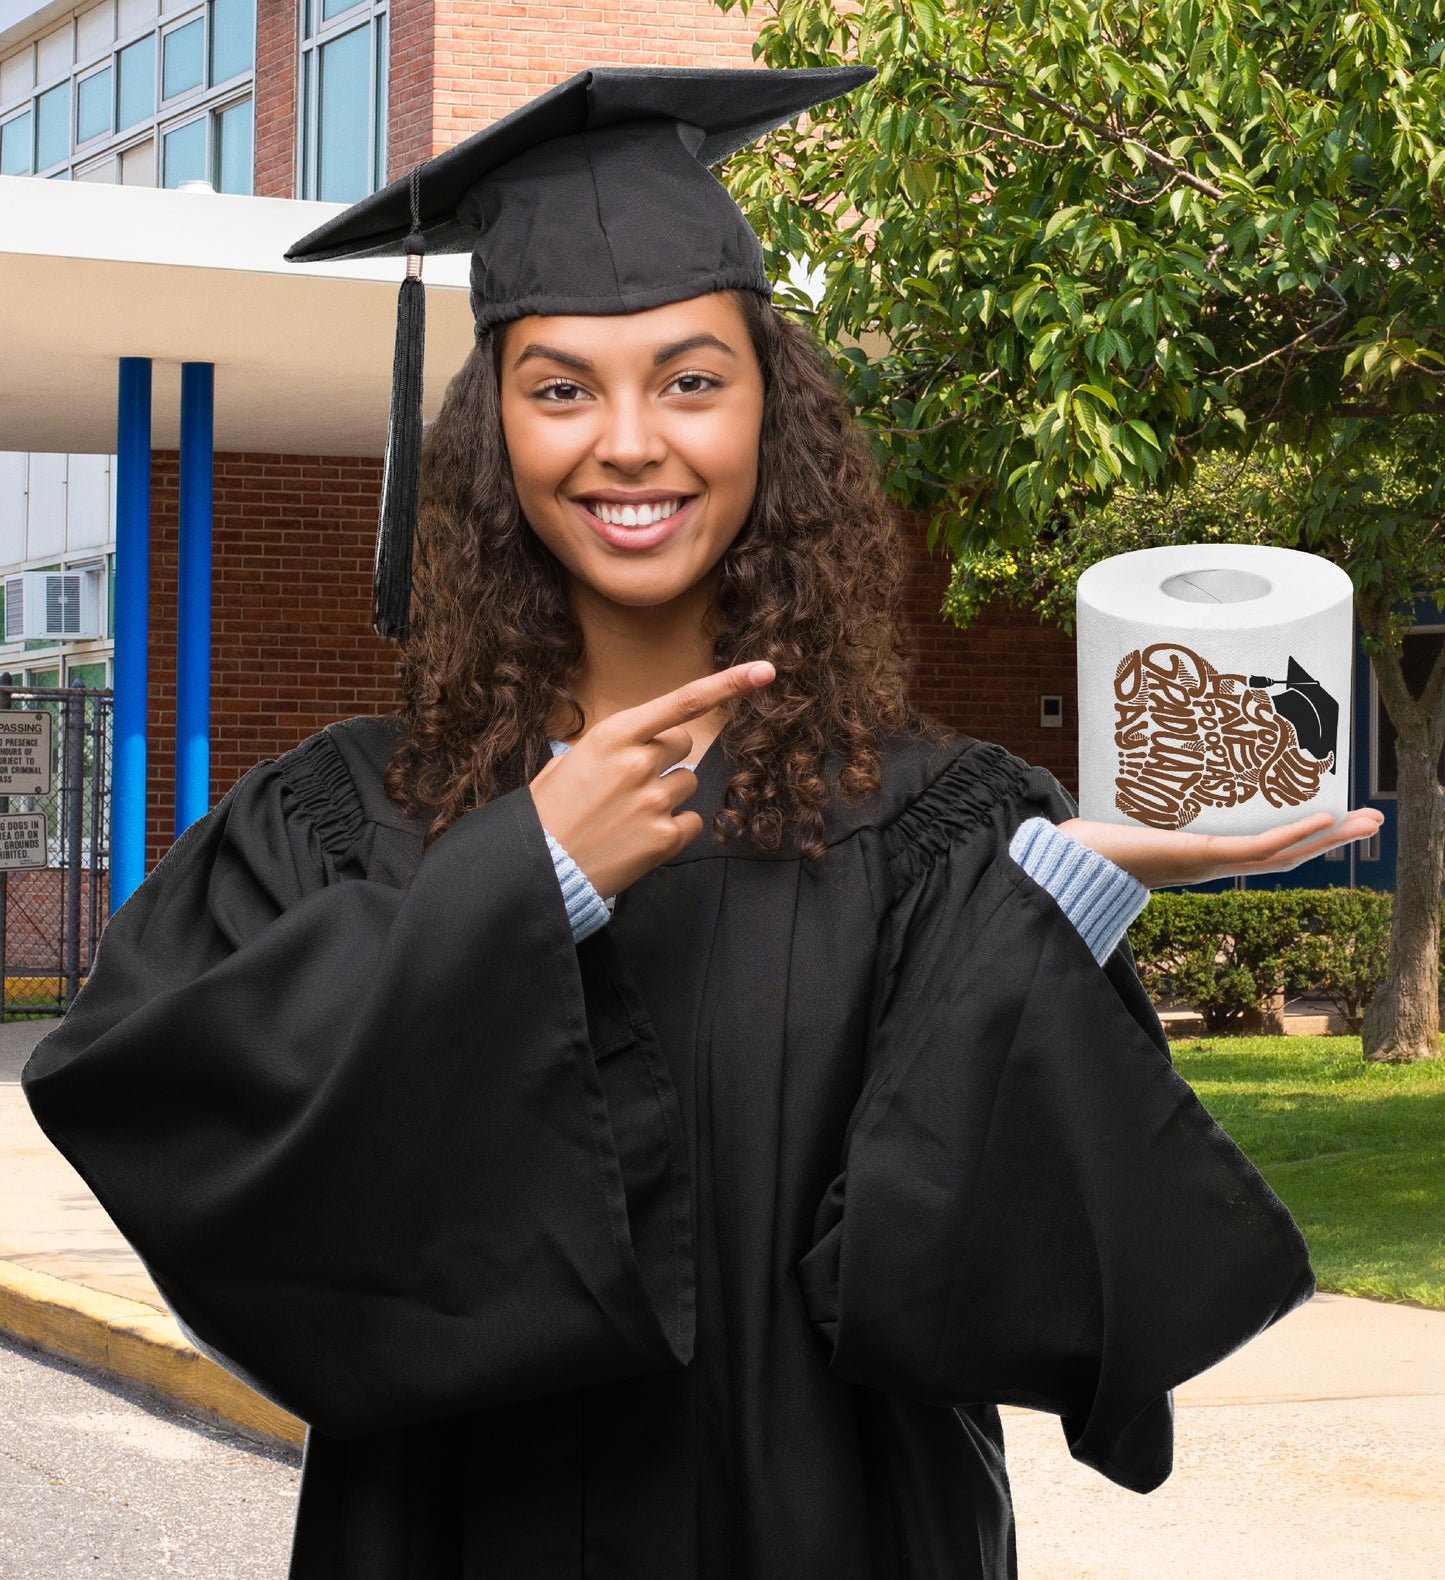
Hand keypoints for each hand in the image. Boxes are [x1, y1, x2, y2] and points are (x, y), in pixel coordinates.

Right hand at [528, 661, 775, 899]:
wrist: (539, 867)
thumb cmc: (550, 813)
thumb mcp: (570, 761)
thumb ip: (613, 746)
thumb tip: (643, 745)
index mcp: (613, 736)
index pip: (683, 702)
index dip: (729, 684)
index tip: (764, 670)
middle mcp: (638, 762)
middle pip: (685, 744)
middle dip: (667, 758)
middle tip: (632, 783)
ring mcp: (654, 801)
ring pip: (688, 783)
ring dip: (668, 796)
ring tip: (628, 816)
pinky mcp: (665, 838)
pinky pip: (691, 822)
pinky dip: (673, 830)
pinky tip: (640, 839)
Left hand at [1055, 806, 1385, 888]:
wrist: (1069, 863)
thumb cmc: (1089, 839)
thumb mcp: (1128, 810)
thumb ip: (1140, 791)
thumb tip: (1139, 755)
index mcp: (1201, 854)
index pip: (1262, 847)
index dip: (1298, 835)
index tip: (1328, 818)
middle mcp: (1212, 864)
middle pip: (1285, 852)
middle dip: (1331, 838)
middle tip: (1372, 821)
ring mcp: (1210, 864)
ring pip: (1283, 854)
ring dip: (1329, 838)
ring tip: (1369, 822)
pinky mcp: (1201, 858)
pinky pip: (1257, 850)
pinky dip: (1293, 837)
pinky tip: (1324, 823)